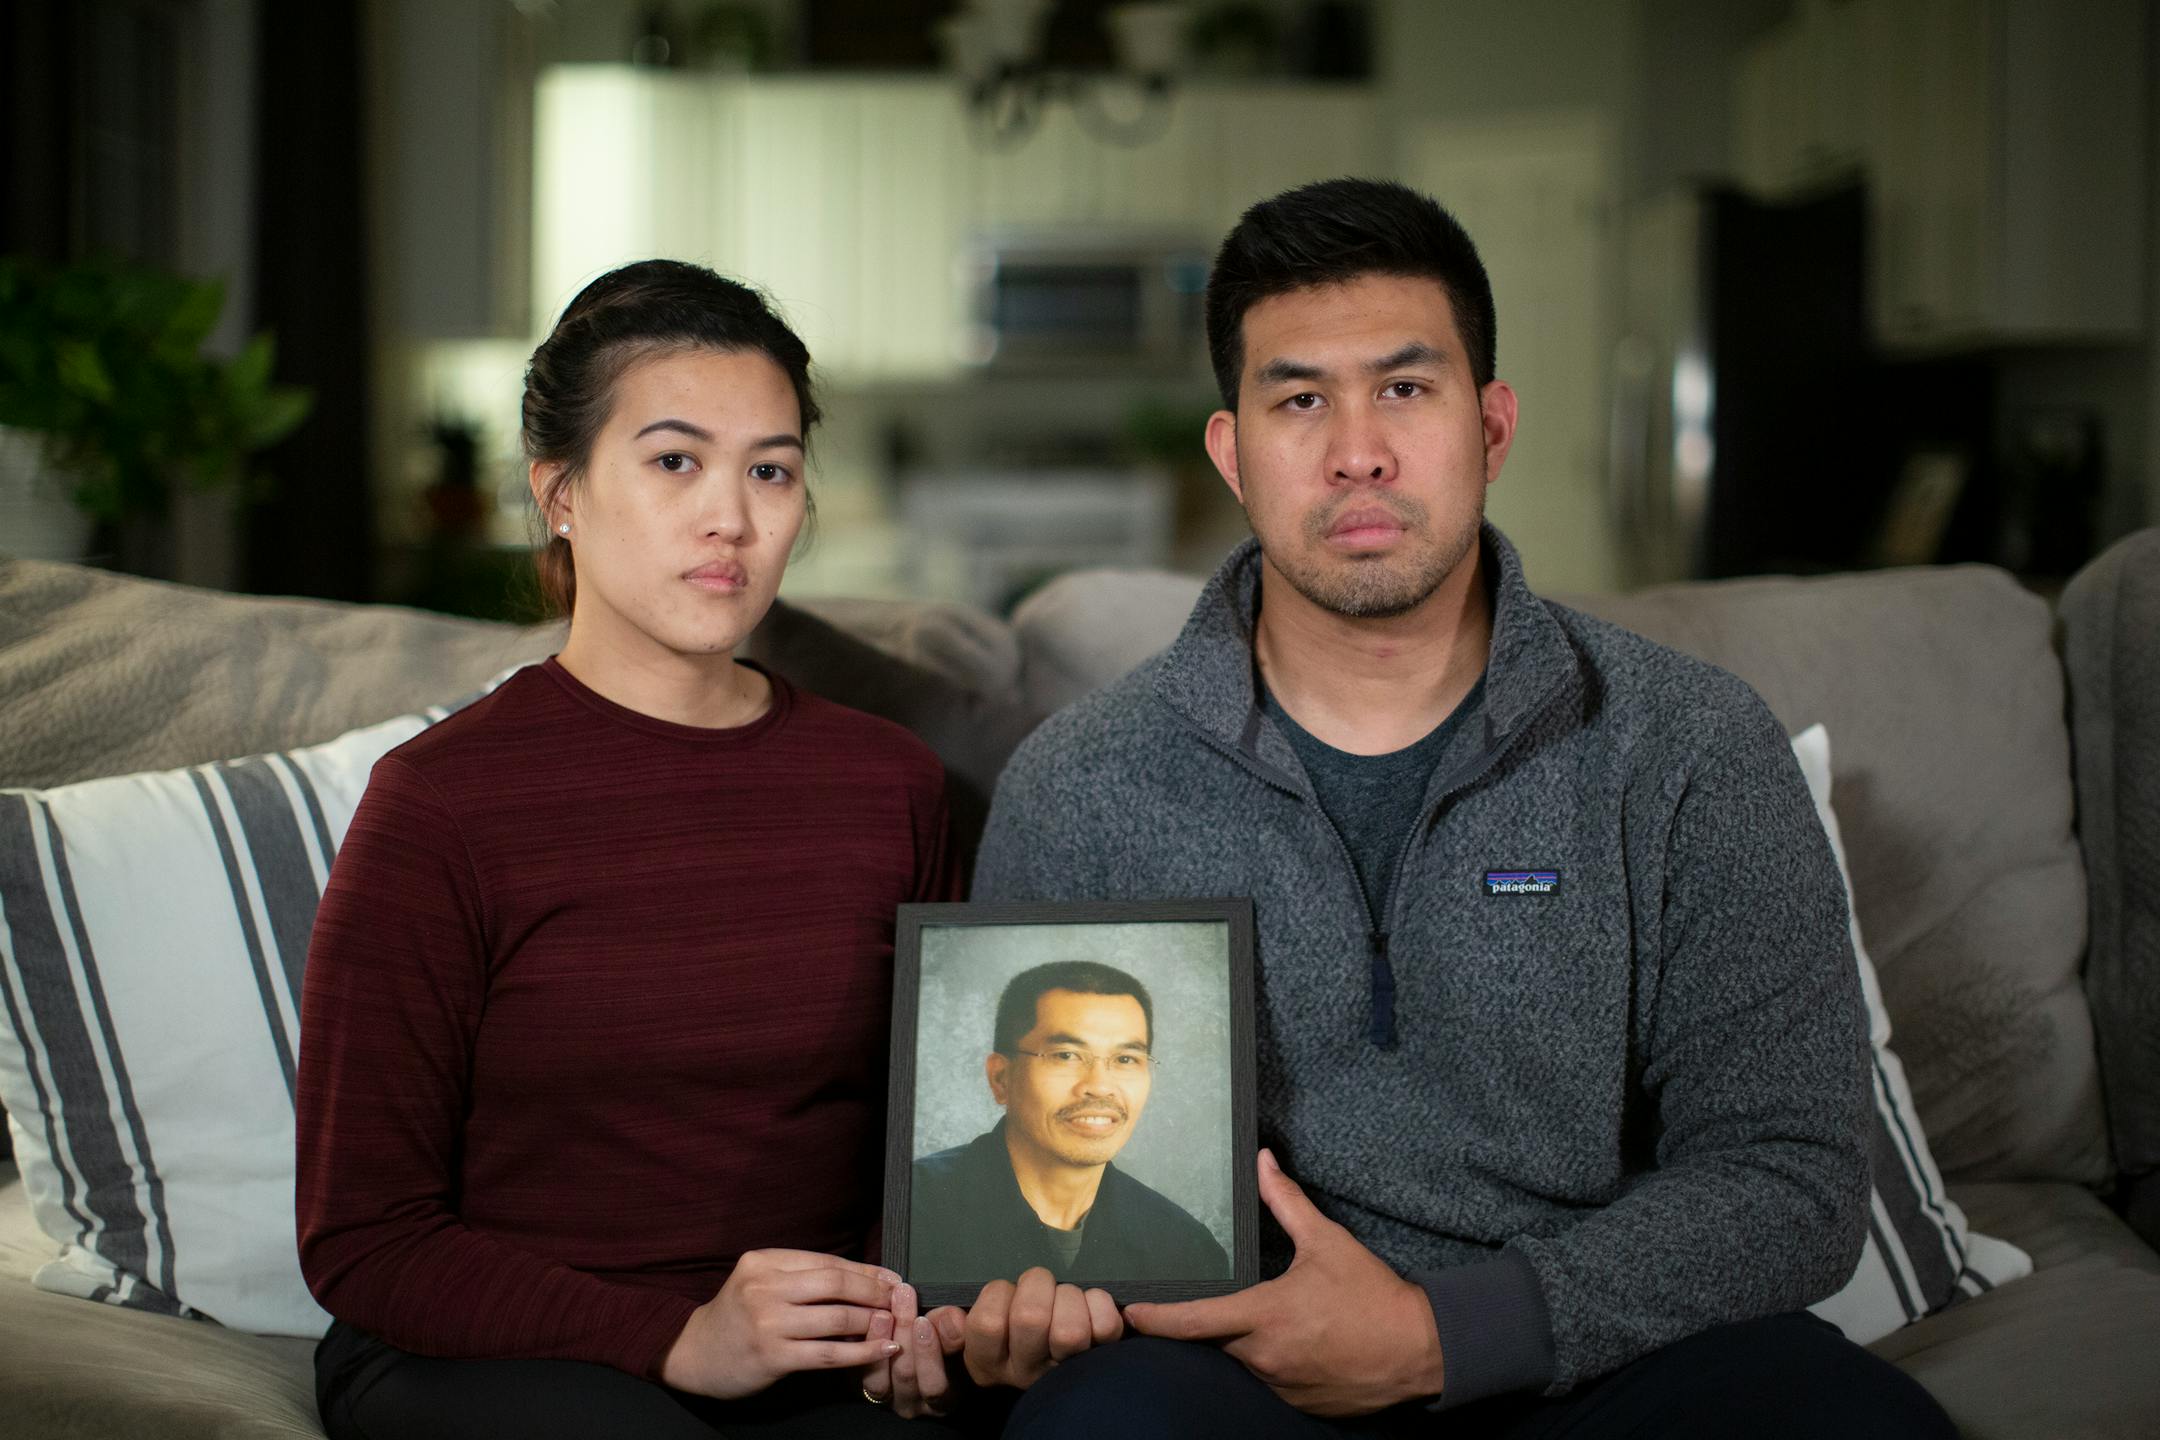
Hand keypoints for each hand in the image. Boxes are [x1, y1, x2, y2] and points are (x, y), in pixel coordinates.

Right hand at [660, 1249, 901, 1399]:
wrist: (693, 1354)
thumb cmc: (736, 1316)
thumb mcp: (760, 1282)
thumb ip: (800, 1276)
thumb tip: (864, 1276)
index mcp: (763, 1261)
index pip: (827, 1261)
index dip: (865, 1270)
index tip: (892, 1278)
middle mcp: (764, 1287)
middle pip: (835, 1283)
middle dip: (874, 1291)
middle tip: (900, 1299)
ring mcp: (767, 1323)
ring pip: (837, 1317)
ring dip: (873, 1321)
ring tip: (895, 1324)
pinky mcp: (773, 1357)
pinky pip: (829, 1354)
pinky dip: (862, 1352)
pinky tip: (884, 1349)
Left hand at [860, 1284, 967, 1417]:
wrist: (921, 1342)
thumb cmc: (948, 1341)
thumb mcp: (957, 1337)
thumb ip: (954, 1330)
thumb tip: (952, 1316)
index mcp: (943, 1399)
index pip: (935, 1384)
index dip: (929, 1353)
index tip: (923, 1320)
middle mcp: (913, 1405)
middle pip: (904, 1374)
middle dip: (903, 1332)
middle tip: (903, 1297)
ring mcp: (888, 1398)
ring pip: (878, 1377)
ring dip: (880, 1338)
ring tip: (883, 1310)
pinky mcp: (866, 1387)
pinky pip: (858, 1372)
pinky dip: (862, 1345)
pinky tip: (865, 1319)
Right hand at [962, 1267, 1121, 1388]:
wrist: (1061, 1369)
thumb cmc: (1013, 1334)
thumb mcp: (977, 1332)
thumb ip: (951, 1322)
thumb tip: (944, 1318)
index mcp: (989, 1362)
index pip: (987, 1322)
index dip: (1001, 1294)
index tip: (1008, 1296)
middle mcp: (1025, 1371)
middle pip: (1030, 1318)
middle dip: (1038, 1286)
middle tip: (1041, 1291)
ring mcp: (1063, 1369)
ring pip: (1069, 1328)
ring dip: (1070, 1297)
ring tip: (1066, 1301)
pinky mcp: (1100, 1360)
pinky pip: (1104, 1327)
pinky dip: (1101, 1304)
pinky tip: (1092, 1307)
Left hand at [1124, 1149, 1444, 1415]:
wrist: (1420, 1350)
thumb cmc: (1372, 1295)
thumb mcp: (1328, 1241)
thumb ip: (1286, 1202)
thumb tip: (1264, 1161)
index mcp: (1263, 1316)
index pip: (1193, 1320)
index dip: (1156, 1318)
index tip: (1128, 1312)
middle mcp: (1264, 1356)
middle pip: (1216, 1340)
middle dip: (1214, 1323)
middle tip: (1230, 1304)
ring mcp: (1280, 1386)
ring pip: (1244, 1361)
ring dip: (1249, 1343)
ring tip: (1284, 1322)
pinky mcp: (1299, 1404)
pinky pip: (1271, 1381)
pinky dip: (1274, 1363)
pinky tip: (1301, 1344)